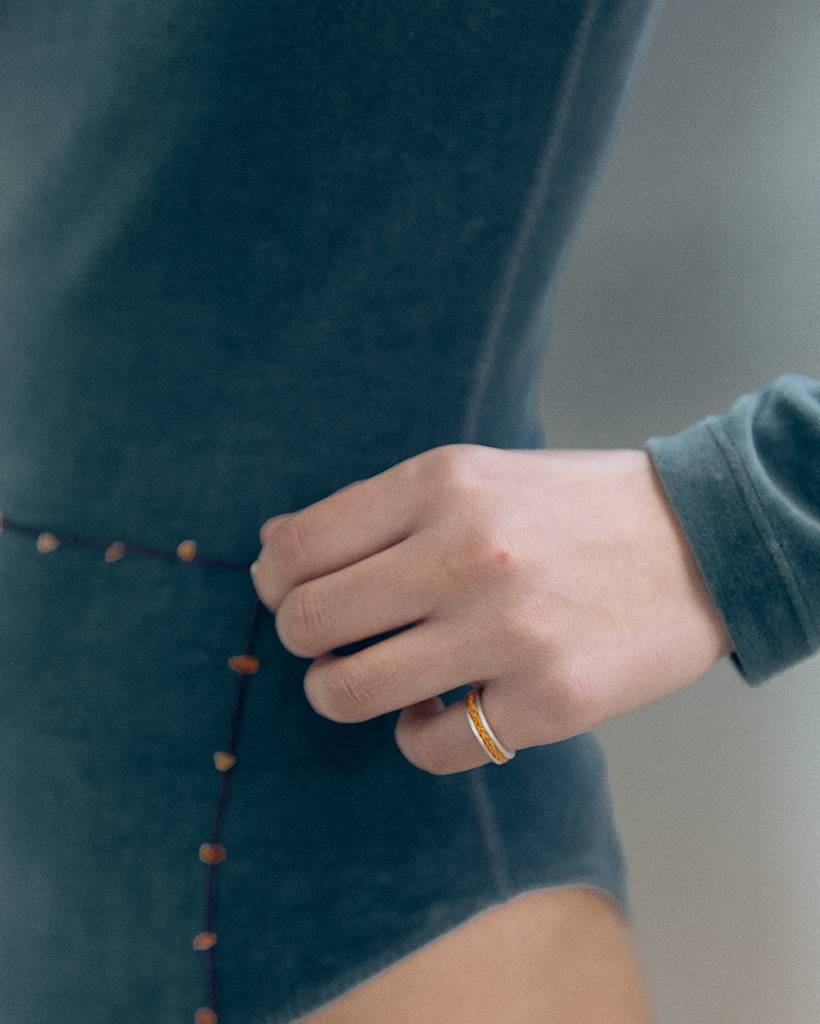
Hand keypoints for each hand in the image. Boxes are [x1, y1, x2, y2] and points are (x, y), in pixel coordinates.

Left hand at [251, 443, 733, 774]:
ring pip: (349, 692)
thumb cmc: (572, 509)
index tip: (289, 595)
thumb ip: (378, 510)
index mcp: (441, 484)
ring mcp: (507, 633)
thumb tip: (274, 548)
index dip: (274, 582)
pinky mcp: (547, 703)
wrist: (699, 540)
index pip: (298, 547)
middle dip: (302, 641)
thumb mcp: (475, 474)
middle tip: (335, 641)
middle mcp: (466, 553)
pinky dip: (418, 734)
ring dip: (341, 693)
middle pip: (307, 623)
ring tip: (373, 681)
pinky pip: (429, 746)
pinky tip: (443, 708)